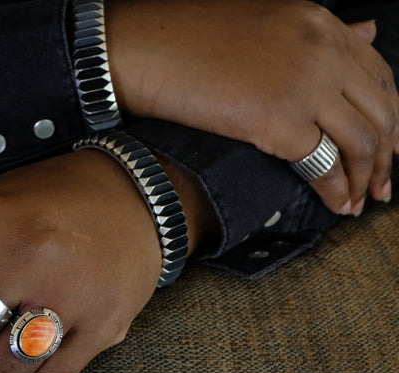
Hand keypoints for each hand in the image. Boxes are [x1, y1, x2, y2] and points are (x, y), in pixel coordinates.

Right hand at [107, 0, 398, 214]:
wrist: (143, 48)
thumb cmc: (188, 38)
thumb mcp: (265, 22)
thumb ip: (317, 37)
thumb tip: (367, 31)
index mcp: (319, 25)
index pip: (379, 75)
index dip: (389, 117)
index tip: (387, 144)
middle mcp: (322, 52)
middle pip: (380, 112)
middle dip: (387, 155)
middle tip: (383, 186)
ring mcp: (304, 86)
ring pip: (361, 142)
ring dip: (366, 179)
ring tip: (360, 202)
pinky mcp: (277, 122)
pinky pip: (324, 166)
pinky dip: (336, 191)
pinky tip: (336, 205)